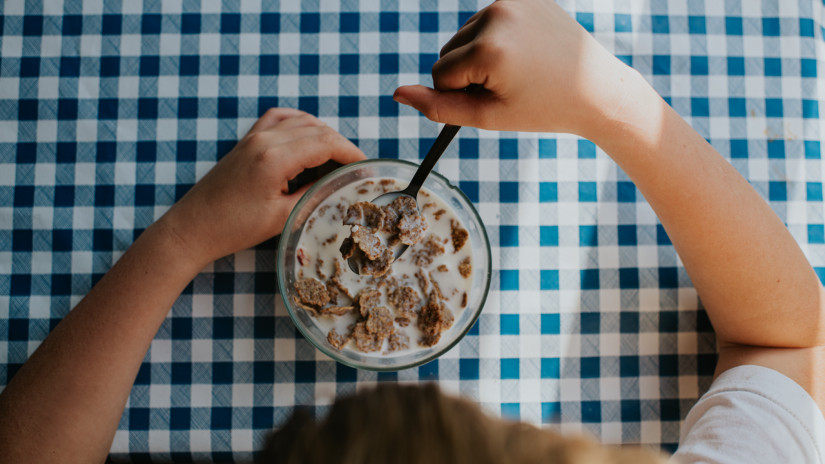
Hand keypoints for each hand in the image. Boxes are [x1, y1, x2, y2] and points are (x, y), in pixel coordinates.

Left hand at [158, 108, 365, 265]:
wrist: (193, 227)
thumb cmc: (234, 227)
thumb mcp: (283, 217)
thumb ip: (314, 195)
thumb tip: (339, 185)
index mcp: (274, 157)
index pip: (326, 143)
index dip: (352, 154)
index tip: (367, 169)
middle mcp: (264, 138)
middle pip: (318, 129)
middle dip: (342, 146)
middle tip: (355, 170)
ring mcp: (253, 136)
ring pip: (301, 121)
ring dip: (323, 136)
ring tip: (335, 161)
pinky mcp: (246, 140)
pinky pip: (280, 118)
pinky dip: (300, 124)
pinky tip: (308, 138)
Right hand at [393, 0, 635, 135]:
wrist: (596, 89)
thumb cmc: (543, 109)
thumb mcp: (488, 115)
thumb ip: (439, 106)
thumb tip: (398, 94)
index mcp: (489, 48)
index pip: (440, 73)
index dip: (462, 94)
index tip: (498, 98)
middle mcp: (497, 15)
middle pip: (449, 51)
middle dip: (470, 73)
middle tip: (511, 85)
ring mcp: (511, 1)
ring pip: (465, 36)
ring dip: (480, 56)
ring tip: (518, 69)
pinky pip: (486, 21)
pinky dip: (495, 38)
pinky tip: (523, 50)